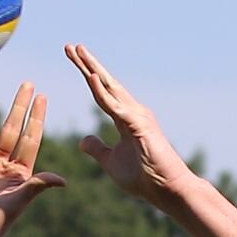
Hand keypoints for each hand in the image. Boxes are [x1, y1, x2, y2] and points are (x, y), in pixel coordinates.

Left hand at [65, 43, 191, 207]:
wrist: (167, 190)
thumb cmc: (144, 177)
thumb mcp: (111, 162)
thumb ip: (98, 149)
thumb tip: (82, 141)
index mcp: (124, 118)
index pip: (101, 93)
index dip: (87, 75)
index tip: (73, 59)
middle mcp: (131, 111)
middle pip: (104, 83)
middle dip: (87, 64)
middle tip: (70, 46)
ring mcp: (137, 116)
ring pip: (109, 88)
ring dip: (92, 69)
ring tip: (78, 51)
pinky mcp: (139, 125)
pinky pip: (115, 105)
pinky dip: (102, 91)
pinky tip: (90, 77)